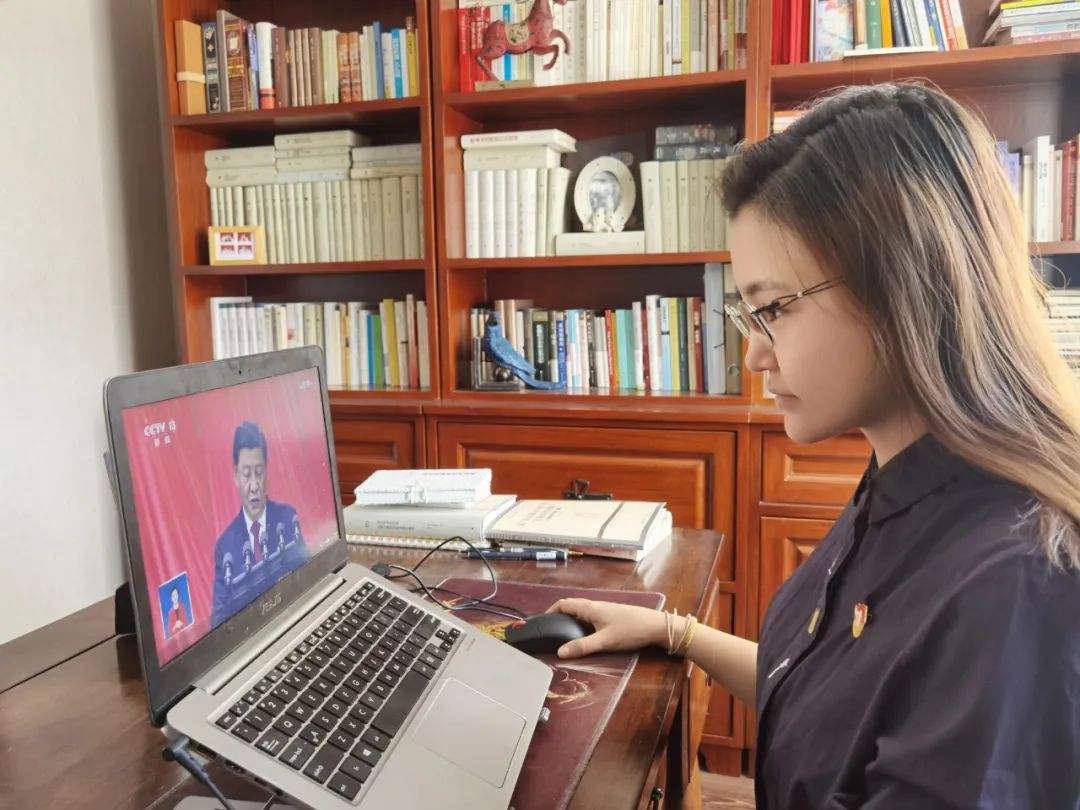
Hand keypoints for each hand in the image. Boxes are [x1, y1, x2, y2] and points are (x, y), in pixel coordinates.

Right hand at [545, 598, 666, 658]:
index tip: (542, 622)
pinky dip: (581, 623)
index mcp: (590, 608)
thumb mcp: (604, 641)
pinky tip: (584, 636)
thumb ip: (581, 647)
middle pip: (571, 607)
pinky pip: (590, 616)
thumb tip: (559, 652)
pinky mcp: (611, 616)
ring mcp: (604, 610)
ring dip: (570, 620)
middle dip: (558, 616)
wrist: (655, 626)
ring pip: (581, 612)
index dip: (550, 611)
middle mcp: (595, 606)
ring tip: (563, 635)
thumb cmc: (630, 630)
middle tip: (550, 631)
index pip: (564, 604)